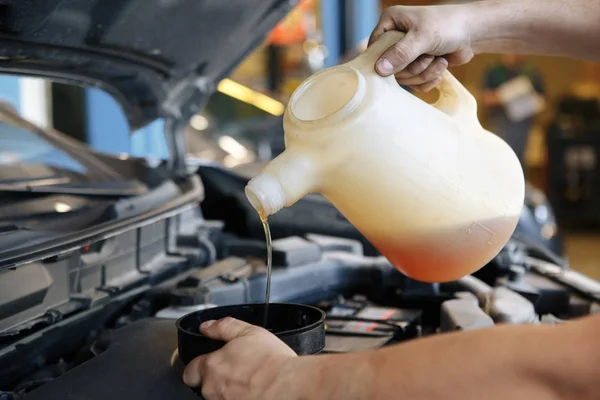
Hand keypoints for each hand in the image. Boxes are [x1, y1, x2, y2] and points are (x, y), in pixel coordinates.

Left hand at [182, 317, 296, 399]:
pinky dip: (239, 397)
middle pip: (204, 386)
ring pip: (218, 397)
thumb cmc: (272, 361)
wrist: (290, 385)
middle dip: (215, 379)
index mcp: (211, 367)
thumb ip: (223, 327)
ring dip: (228, 390)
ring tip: (248, 381)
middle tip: (235, 371)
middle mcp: (212, 390)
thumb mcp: (249, 332)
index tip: (208, 363)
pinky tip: (253, 392)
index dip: (198, 366)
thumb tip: (207, 327)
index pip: (189, 371)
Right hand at [368, 5, 474, 91]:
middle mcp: (394, 38)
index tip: (402, 64)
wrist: (474, 33)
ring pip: (404, 78)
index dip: (384, 61)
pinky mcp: (417, 66)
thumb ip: (401, 53)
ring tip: (438, 59)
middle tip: (429, 56)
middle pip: (390, 69)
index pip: (373, 49)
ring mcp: (405, 54)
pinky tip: (440, 67)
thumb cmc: (449, 26)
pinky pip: (414, 84)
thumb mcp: (423, 37)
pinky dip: (429, 79)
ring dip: (424, 72)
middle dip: (413, 67)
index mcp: (390, 23)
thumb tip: (379, 70)